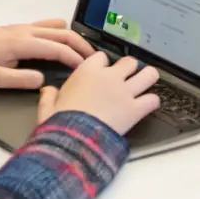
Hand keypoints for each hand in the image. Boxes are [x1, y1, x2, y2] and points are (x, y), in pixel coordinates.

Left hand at [0, 19, 93, 88]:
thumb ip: (19, 79)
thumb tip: (42, 79)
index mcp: (22, 43)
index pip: (57, 48)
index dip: (75, 58)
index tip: (88, 69)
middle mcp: (26, 31)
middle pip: (62, 33)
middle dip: (81, 45)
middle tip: (95, 60)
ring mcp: (22, 28)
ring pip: (56, 27)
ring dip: (73, 37)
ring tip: (83, 52)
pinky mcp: (18, 29)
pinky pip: (46, 26)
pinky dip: (60, 32)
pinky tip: (63, 43)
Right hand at [37, 51, 160, 133]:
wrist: (75, 141)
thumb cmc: (59, 123)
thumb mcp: (47, 108)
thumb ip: (48, 96)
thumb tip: (47, 90)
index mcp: (88, 72)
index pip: (102, 57)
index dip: (102, 65)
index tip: (100, 73)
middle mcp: (110, 77)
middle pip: (129, 62)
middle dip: (129, 69)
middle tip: (126, 79)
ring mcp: (125, 92)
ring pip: (149, 74)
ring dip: (147, 79)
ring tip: (145, 85)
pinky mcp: (136, 109)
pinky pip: (153, 99)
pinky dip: (151, 102)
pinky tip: (146, 106)